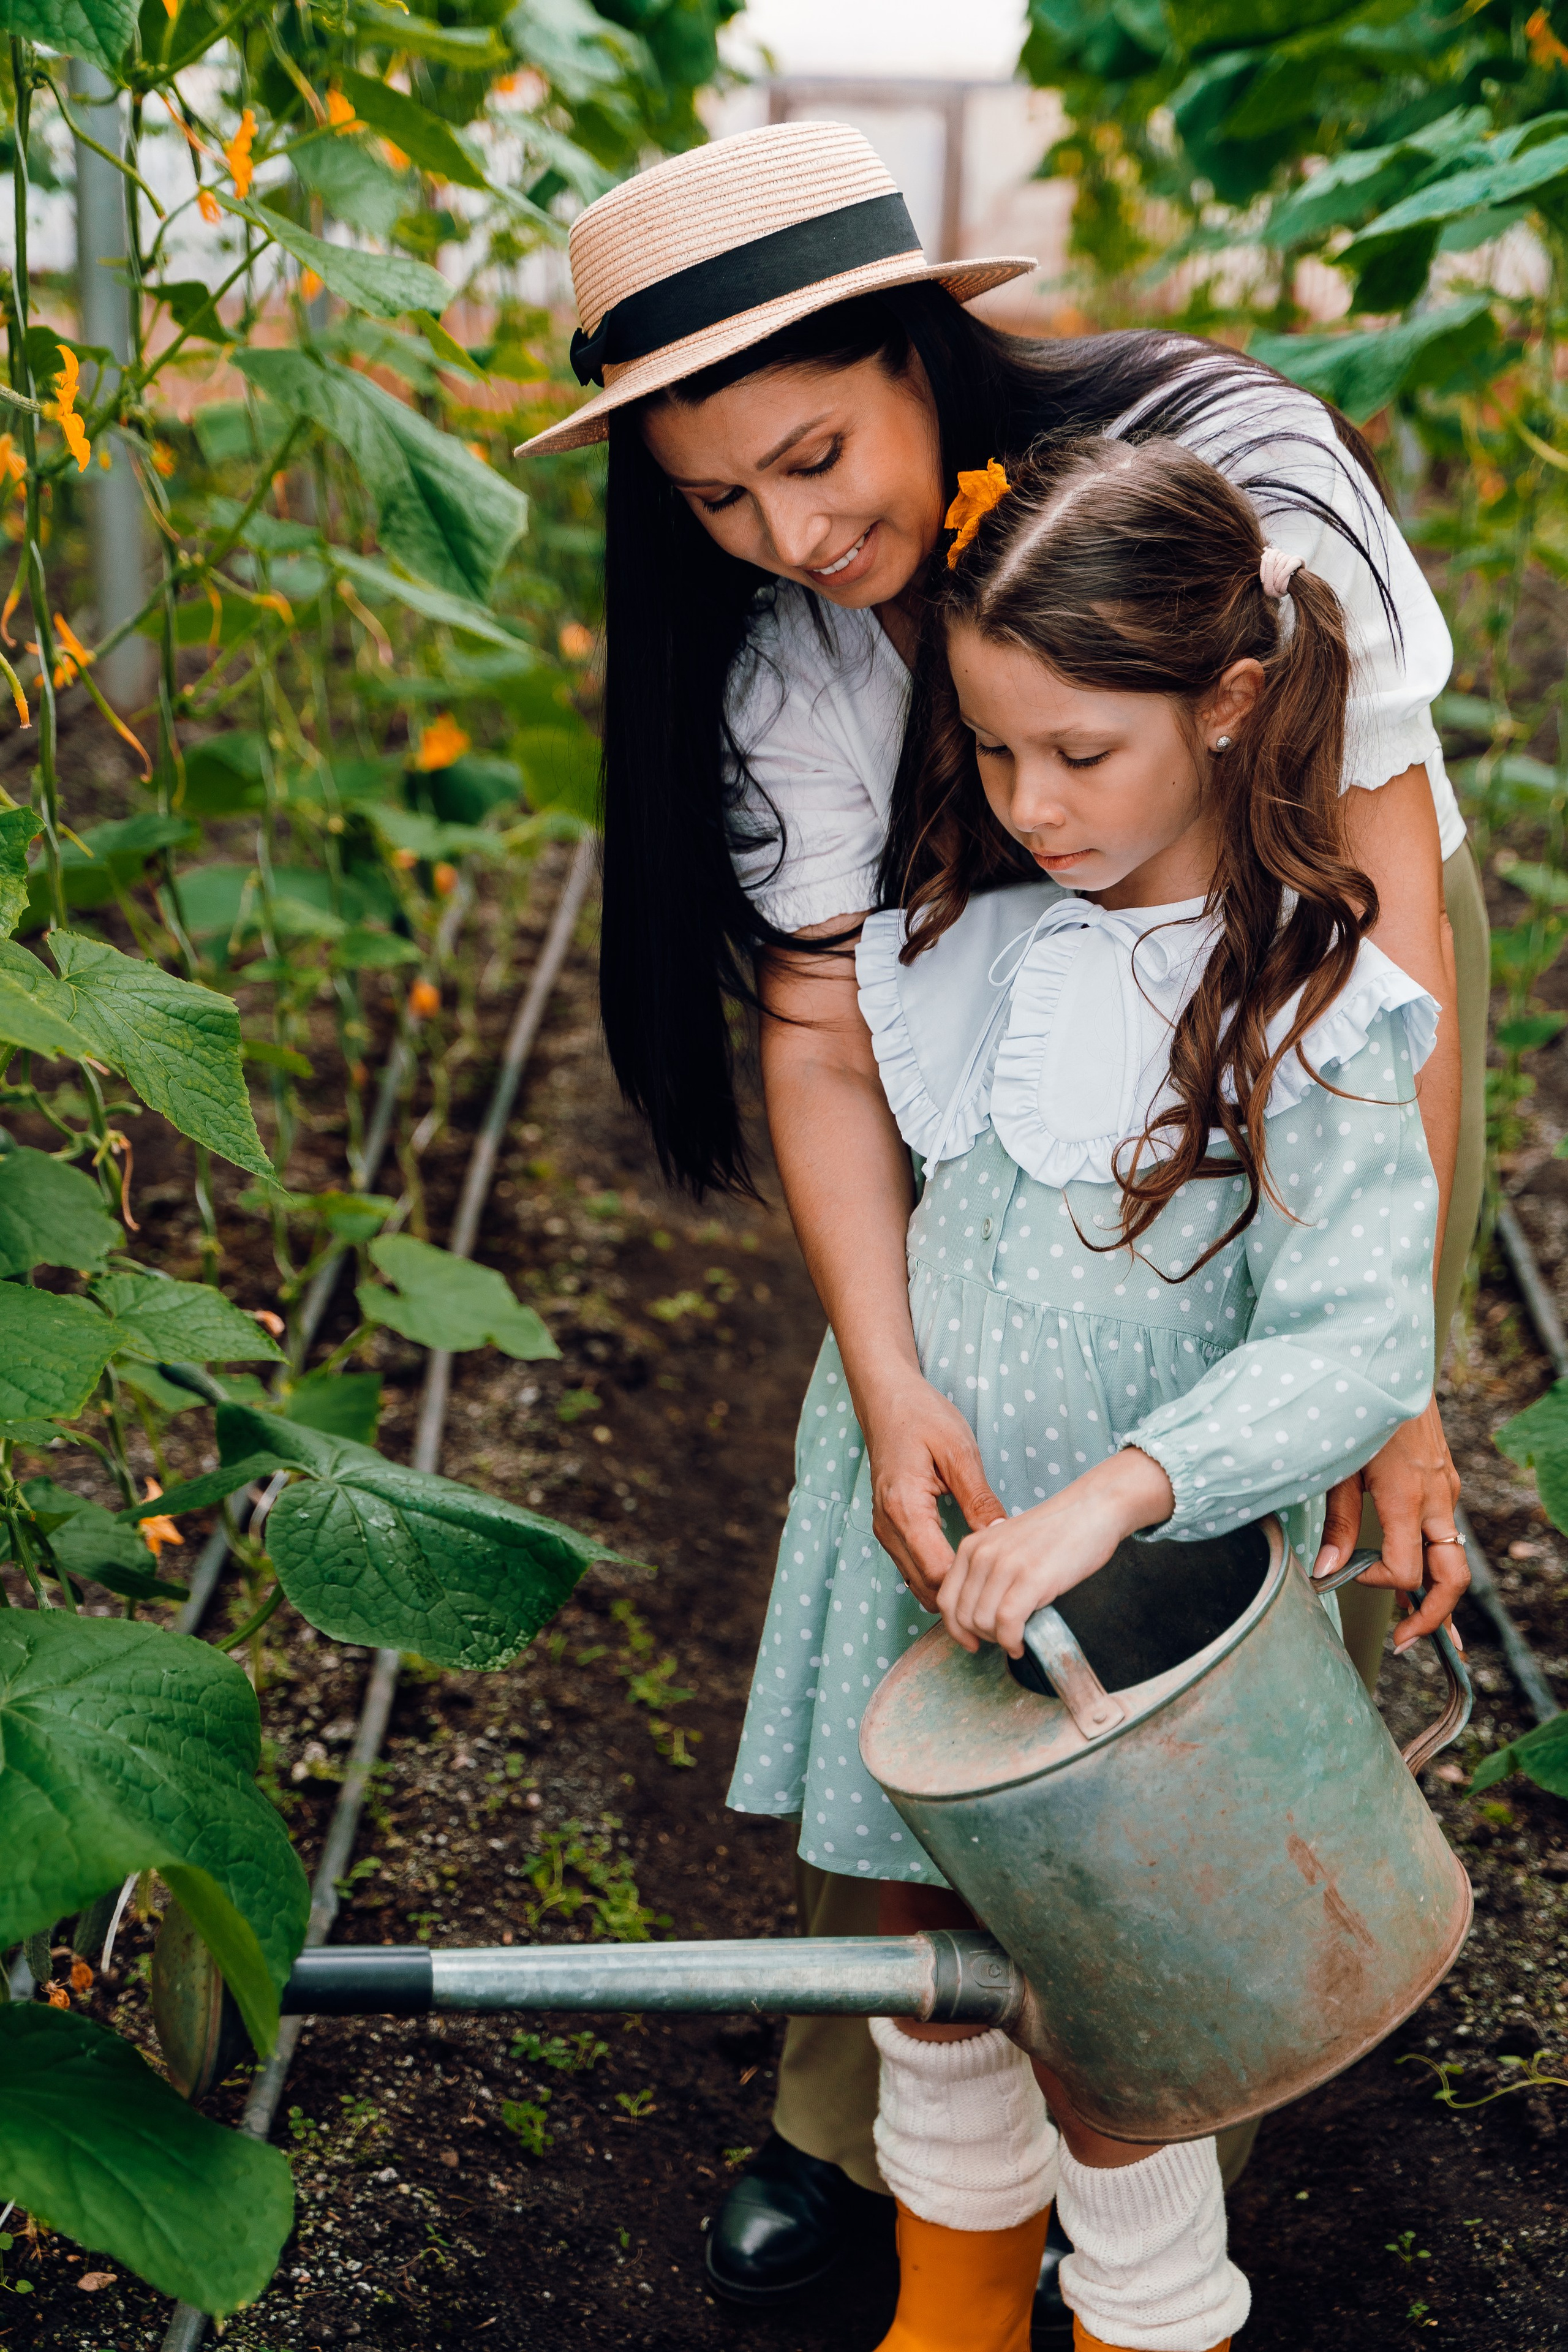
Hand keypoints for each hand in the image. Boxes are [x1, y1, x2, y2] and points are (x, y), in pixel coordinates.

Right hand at [860, 1373, 1006, 1613]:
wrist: (886, 1398)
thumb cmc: (921, 1417)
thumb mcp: (960, 1452)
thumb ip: (979, 1500)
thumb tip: (1002, 1539)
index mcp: (905, 1509)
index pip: (938, 1573)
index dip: (972, 1585)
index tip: (1006, 1581)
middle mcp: (887, 1527)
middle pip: (927, 1587)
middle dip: (964, 1595)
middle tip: (1005, 1589)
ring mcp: (884, 1530)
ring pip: (918, 1584)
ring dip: (951, 1590)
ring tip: (990, 1582)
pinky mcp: (888, 1528)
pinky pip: (913, 1568)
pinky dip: (938, 1577)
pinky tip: (968, 1568)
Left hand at [938, 1449, 1174, 1657]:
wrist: (1092, 1509)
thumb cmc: (1056, 1533)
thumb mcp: (1007, 1547)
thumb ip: (988, 1573)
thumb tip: (977, 1618)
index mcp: (972, 1546)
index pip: (946, 1600)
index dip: (956, 1629)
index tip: (972, 1642)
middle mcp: (982, 1554)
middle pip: (963, 1616)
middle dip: (981, 1637)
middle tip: (1005, 1638)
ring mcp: (1005, 1565)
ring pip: (982, 1623)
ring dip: (999, 1641)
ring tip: (1018, 1638)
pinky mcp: (1031, 1577)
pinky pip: (1007, 1624)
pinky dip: (1012, 1642)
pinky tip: (1023, 1643)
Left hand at [1313, 1398, 1466, 1647]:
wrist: (1391, 1365)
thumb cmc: (1358, 1412)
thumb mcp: (1339, 1466)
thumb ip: (1338, 1521)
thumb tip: (1325, 1571)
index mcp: (1406, 1498)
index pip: (1406, 1569)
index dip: (1379, 1584)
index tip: (1350, 1573)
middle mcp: (1436, 1499)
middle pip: (1451, 1579)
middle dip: (1433, 1617)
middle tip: (1404, 1641)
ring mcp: (1446, 1491)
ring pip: (1453, 1559)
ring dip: (1438, 1594)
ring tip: (1414, 1623)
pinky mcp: (1445, 1482)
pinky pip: (1446, 1532)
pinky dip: (1436, 1562)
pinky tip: (1421, 1579)